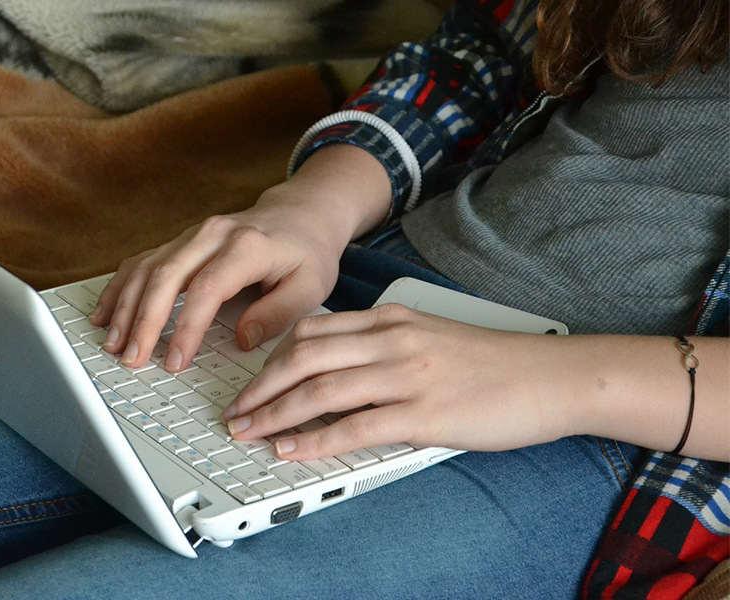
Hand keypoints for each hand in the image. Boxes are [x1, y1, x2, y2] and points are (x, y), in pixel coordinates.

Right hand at [89, 144, 391, 372]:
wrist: (301, 213)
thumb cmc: (307, 252)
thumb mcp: (311, 286)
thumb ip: (278, 314)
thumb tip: (242, 340)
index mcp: (247, 246)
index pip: (207, 289)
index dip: (186, 327)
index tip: (175, 360)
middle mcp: (213, 235)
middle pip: (166, 276)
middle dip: (143, 320)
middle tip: (131, 357)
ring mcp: (191, 235)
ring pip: (147, 268)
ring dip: (125, 306)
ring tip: (112, 343)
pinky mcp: (179, 241)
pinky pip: (141, 261)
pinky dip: (119, 288)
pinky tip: (105, 313)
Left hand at [221, 304, 585, 460]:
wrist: (554, 376)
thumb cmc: (494, 363)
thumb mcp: (430, 337)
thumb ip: (385, 345)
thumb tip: (337, 368)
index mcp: (391, 318)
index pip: (311, 331)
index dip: (270, 359)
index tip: (249, 382)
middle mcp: (392, 340)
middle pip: (302, 357)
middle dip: (259, 387)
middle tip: (234, 412)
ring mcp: (408, 375)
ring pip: (319, 390)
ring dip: (274, 414)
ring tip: (247, 432)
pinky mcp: (425, 413)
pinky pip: (354, 426)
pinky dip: (313, 440)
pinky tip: (290, 449)